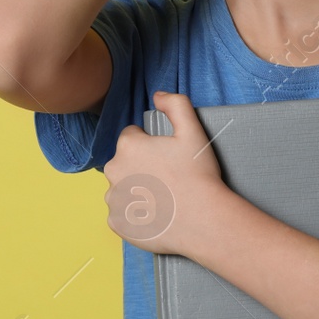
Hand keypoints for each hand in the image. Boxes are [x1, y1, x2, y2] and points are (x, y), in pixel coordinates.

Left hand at [102, 91, 230, 256]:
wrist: (204, 220)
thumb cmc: (198, 176)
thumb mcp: (193, 130)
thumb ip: (175, 104)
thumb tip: (158, 95)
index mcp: (128, 146)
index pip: (131, 137)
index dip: (151, 144)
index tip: (167, 157)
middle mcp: (113, 171)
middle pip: (124, 162)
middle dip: (141, 166)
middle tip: (168, 177)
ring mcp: (113, 200)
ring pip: (122, 188)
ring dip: (136, 190)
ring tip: (163, 197)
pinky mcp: (117, 223)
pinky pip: (122, 214)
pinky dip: (135, 214)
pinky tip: (156, 213)